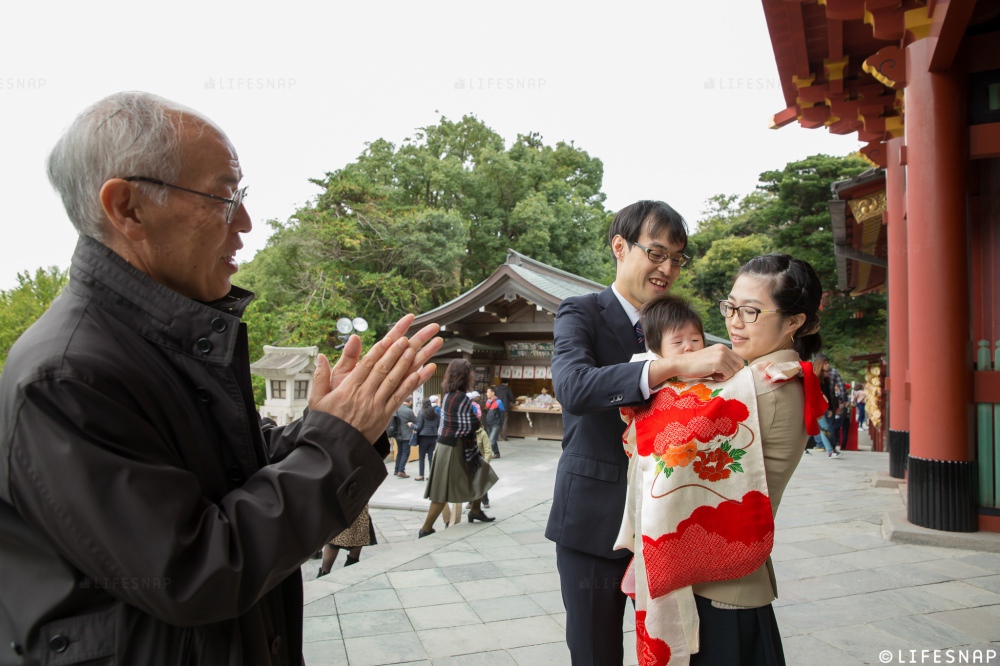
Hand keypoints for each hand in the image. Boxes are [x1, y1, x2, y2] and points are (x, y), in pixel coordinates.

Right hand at [309, 314, 442, 442]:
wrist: (335, 448)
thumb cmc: (326, 422)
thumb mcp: (317, 399)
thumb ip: (320, 377)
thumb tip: (321, 357)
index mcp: (349, 388)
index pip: (366, 365)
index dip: (379, 350)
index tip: (388, 339)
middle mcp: (364, 395)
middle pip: (382, 369)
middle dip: (395, 353)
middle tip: (406, 340)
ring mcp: (376, 406)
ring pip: (392, 381)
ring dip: (404, 365)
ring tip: (413, 351)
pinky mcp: (384, 416)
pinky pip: (399, 398)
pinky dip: (409, 385)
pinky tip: (418, 374)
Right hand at [650, 344, 744, 384]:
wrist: (682, 364)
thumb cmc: (696, 364)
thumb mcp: (712, 359)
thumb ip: (724, 361)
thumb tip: (737, 370)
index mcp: (722, 347)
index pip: (739, 359)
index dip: (733, 368)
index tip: (723, 372)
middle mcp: (723, 349)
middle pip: (739, 365)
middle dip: (731, 372)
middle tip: (718, 373)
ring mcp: (721, 355)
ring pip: (734, 371)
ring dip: (725, 376)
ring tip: (714, 374)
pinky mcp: (718, 363)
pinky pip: (729, 375)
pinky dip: (721, 378)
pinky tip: (712, 375)